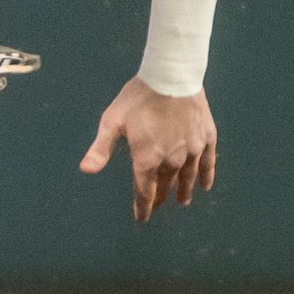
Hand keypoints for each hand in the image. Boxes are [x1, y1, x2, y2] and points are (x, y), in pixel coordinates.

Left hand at [80, 78, 217, 222]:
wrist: (172, 75)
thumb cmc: (138, 97)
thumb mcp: (112, 121)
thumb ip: (101, 148)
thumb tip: (85, 170)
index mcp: (147, 159)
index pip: (145, 192)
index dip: (143, 207)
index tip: (142, 218)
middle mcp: (172, 160)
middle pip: (166, 185)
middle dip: (160, 196)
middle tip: (159, 204)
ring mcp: (192, 150)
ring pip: (187, 177)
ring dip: (183, 190)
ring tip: (183, 200)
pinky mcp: (207, 137)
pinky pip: (208, 162)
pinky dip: (206, 176)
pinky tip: (206, 185)